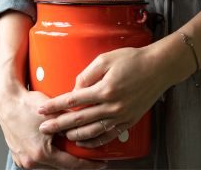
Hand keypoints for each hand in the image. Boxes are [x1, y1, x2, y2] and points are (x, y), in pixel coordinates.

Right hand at [0, 79, 106, 169]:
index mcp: (41, 154)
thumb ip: (73, 124)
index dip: (89, 164)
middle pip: (60, 166)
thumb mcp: (56, 114)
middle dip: (75, 160)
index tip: (100, 164)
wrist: (6, 100)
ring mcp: (22, 160)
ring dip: (60, 157)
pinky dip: (48, 154)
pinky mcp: (18, 155)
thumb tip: (91, 128)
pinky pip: (38, 159)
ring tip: (71, 148)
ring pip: (49, 163)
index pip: (72, 165)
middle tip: (89, 156)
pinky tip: (54, 146)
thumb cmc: (28, 104)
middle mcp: (31, 161)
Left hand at [37, 46, 170, 148]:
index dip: (55, 105)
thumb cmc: (133, 59)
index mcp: (104, 89)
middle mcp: (112, 106)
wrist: (159, 68)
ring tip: (62, 136)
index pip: (73, 100)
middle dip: (58, 124)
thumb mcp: (106, 59)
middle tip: (44, 129)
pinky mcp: (129, 121)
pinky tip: (85, 142)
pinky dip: (95, 141)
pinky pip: (109, 135)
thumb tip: (75, 89)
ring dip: (75, 135)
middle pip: (79, 119)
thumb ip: (87, 75)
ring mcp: (121, 115)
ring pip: (93, 131)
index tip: (42, 110)